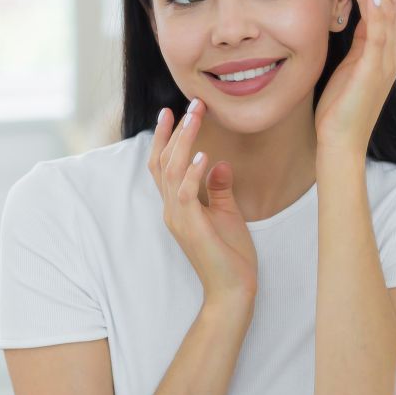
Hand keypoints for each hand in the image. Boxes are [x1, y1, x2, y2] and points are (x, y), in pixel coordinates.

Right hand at [149, 100, 257, 305]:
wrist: (232, 291)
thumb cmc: (230, 255)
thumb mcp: (227, 214)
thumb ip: (219, 190)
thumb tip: (221, 163)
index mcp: (177, 206)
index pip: (163, 165)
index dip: (165, 138)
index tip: (173, 111)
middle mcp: (171, 209)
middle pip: (162, 161)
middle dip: (176, 129)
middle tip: (191, 103)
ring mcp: (178, 218)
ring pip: (171, 170)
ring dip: (184, 141)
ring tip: (196, 116)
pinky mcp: (191, 227)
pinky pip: (186, 194)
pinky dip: (192, 173)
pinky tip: (204, 155)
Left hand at [314, 0, 395, 154]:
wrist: (340, 144)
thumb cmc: (337, 112)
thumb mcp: (344, 70)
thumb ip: (352, 47)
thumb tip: (342, 23)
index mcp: (383, 54)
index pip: (387, 11)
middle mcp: (390, 54)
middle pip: (395, 4)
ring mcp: (385, 61)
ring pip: (386, 10)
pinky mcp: (374, 69)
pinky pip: (379, 31)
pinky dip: (376, 7)